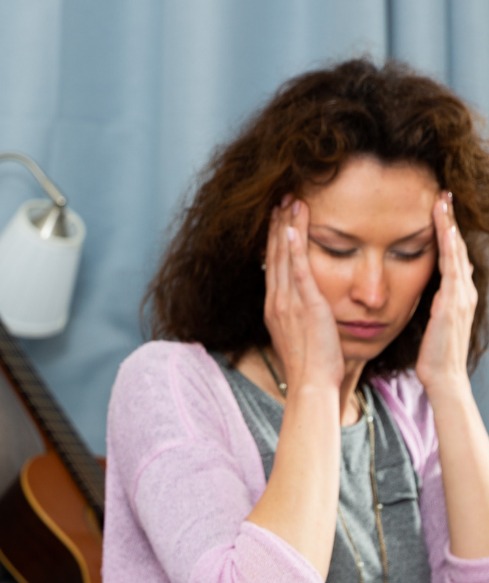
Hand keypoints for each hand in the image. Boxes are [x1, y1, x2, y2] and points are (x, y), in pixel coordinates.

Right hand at [264, 196, 344, 395]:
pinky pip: (299, 270)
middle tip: (281, 198)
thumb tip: (304, 307)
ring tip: (290, 200)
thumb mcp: (299, 336)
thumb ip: (299, 316)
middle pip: (274, 255)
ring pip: (285, 257)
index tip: (277, 217)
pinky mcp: (307, 305)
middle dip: (277, 225)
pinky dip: (294, 248)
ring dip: (286, 226)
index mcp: (275, 308)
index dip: (274, 239)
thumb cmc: (310, 366)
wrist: (310, 384)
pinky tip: (293, 227)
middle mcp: (277, 302)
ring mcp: (290, 303)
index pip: (273, 266)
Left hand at [416, 192, 478, 396]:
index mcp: (456, 294)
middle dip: (450, 221)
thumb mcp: (433, 321)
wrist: (443, 377)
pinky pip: (451, 271)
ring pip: (456, 254)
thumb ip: (436, 300)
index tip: (437, 210)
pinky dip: (449, 250)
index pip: (452, 256)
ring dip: (449, 227)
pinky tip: (444, 234)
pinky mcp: (452, 305)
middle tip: (442, 195)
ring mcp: (460, 297)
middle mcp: (463, 291)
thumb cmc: (433, 353)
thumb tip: (437, 284)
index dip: (446, 232)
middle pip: (457, 248)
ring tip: (441, 204)